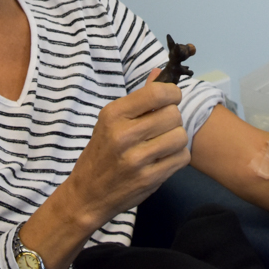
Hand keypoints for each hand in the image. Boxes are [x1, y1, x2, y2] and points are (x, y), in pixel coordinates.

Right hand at [61, 67, 189, 230]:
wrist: (87, 195)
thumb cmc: (101, 152)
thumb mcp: (112, 121)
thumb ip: (139, 99)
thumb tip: (160, 73)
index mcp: (114, 115)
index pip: (156, 94)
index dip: (172, 93)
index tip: (170, 99)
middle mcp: (124, 135)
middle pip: (173, 114)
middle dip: (173, 119)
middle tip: (162, 126)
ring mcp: (137, 159)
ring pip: (180, 136)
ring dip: (177, 139)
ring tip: (164, 143)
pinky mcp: (149, 179)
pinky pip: (182, 157)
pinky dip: (178, 157)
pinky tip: (164, 158)